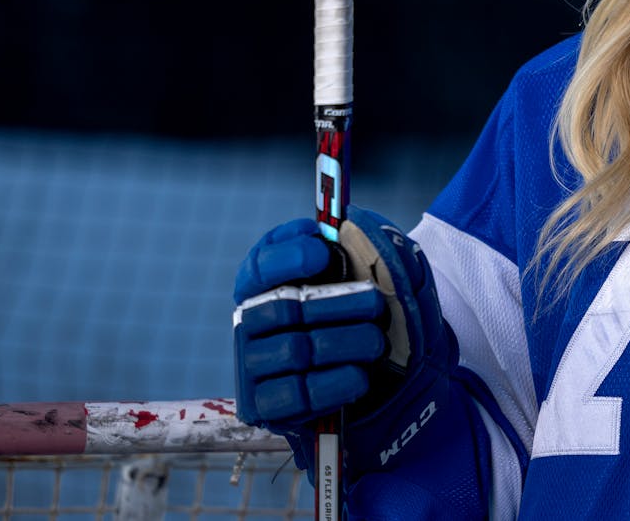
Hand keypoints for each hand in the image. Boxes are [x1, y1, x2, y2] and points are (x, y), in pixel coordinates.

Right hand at [232, 211, 459, 481]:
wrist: (380, 380)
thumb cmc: (364, 315)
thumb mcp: (369, 273)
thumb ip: (359, 244)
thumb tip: (348, 222)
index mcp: (264, 284)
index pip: (260, 263)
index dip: (286, 254)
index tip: (322, 249)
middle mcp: (250, 322)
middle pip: (283, 306)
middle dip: (335, 302)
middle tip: (374, 302)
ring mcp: (252, 365)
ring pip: (295, 350)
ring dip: (342, 343)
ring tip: (375, 341)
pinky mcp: (264, 406)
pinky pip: (295, 395)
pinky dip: (333, 384)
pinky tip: (361, 376)